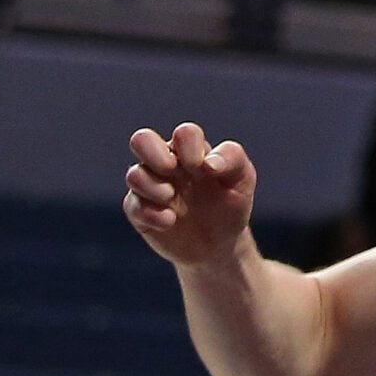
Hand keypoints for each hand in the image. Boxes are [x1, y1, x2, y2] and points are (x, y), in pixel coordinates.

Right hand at [125, 122, 257, 267]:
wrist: (219, 242)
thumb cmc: (231, 202)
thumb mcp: (242, 178)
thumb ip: (232, 159)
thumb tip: (209, 162)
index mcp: (192, 149)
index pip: (184, 133)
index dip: (191, 147)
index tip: (206, 170)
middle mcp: (166, 163)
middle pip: (141, 140)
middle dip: (155, 154)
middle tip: (172, 170)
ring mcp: (151, 186)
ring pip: (134, 174)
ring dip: (153, 186)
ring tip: (172, 198)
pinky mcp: (140, 211)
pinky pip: (133, 205)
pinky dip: (151, 213)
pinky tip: (169, 221)